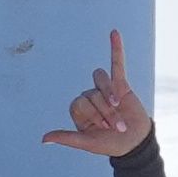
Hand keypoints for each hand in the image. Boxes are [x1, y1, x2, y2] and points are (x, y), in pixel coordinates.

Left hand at [44, 29, 150, 161]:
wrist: (134, 141)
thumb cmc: (109, 143)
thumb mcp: (87, 142)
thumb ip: (67, 138)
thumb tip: (43, 140)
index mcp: (79, 108)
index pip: (79, 102)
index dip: (93, 115)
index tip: (103, 129)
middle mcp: (89, 97)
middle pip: (91, 93)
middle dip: (105, 112)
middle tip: (115, 126)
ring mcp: (105, 89)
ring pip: (101, 81)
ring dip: (110, 95)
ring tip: (119, 108)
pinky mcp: (122, 84)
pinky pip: (117, 63)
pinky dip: (116, 48)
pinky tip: (114, 33)